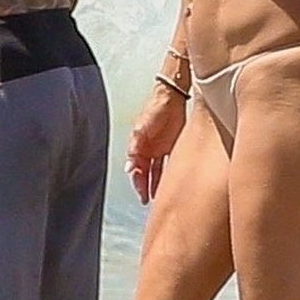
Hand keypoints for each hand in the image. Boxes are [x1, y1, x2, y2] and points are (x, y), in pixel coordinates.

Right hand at [125, 85, 188, 205]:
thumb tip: (128, 167)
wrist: (172, 99)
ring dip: (154, 184)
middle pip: (143, 173)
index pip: (135, 169)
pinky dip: (164, 176)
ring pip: (154, 172)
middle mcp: (146, 150)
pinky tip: (166, 186)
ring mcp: (158, 150)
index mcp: (137, 147)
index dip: (137, 182)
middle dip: (143, 187)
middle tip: (146, 200)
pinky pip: (166, 166)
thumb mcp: (140, 130)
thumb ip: (134, 148)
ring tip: (155, 198)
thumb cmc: (154, 110)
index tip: (141, 193)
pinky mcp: (170, 148)